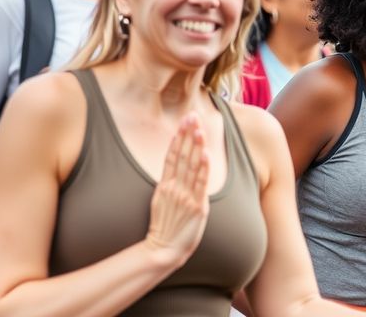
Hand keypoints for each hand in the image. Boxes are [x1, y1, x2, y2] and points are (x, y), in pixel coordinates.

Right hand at [144, 114, 210, 267]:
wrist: (164, 249)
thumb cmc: (164, 227)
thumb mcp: (160, 202)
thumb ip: (168, 184)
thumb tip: (173, 168)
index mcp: (165, 185)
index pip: (172, 155)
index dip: (179, 137)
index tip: (184, 121)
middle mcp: (174, 187)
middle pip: (181, 156)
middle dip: (188, 135)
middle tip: (193, 116)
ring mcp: (185, 196)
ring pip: (191, 166)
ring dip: (196, 146)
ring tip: (200, 129)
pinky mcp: (196, 206)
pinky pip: (200, 184)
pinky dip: (203, 168)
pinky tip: (205, 154)